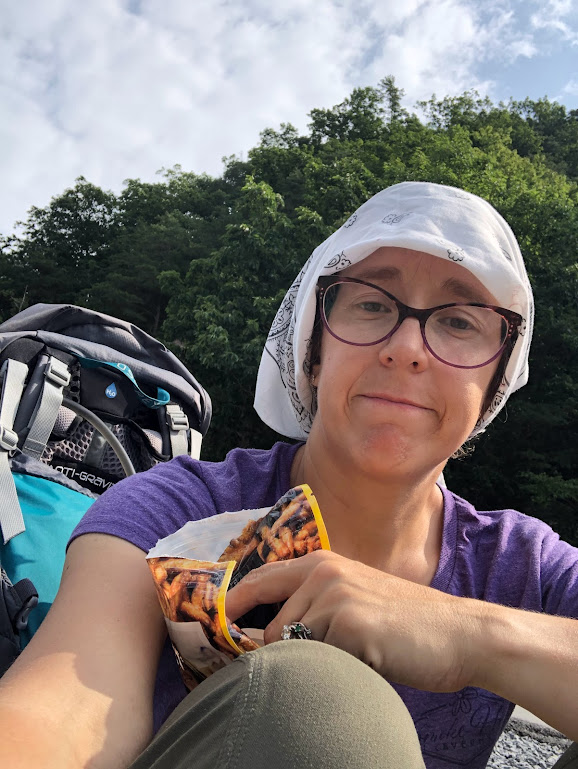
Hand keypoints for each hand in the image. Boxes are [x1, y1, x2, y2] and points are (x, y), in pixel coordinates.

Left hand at [226, 550, 486, 692]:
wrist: (458, 633)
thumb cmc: (404, 624)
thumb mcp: (355, 600)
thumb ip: (316, 607)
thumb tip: (269, 635)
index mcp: (323, 563)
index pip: (260, 580)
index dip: (233, 604)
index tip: (214, 627)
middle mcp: (323, 572)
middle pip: (269, 623)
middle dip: (266, 651)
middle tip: (279, 671)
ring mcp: (335, 595)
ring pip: (289, 647)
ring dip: (308, 664)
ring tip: (348, 661)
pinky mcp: (348, 623)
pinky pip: (314, 660)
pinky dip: (327, 672)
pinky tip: (360, 664)